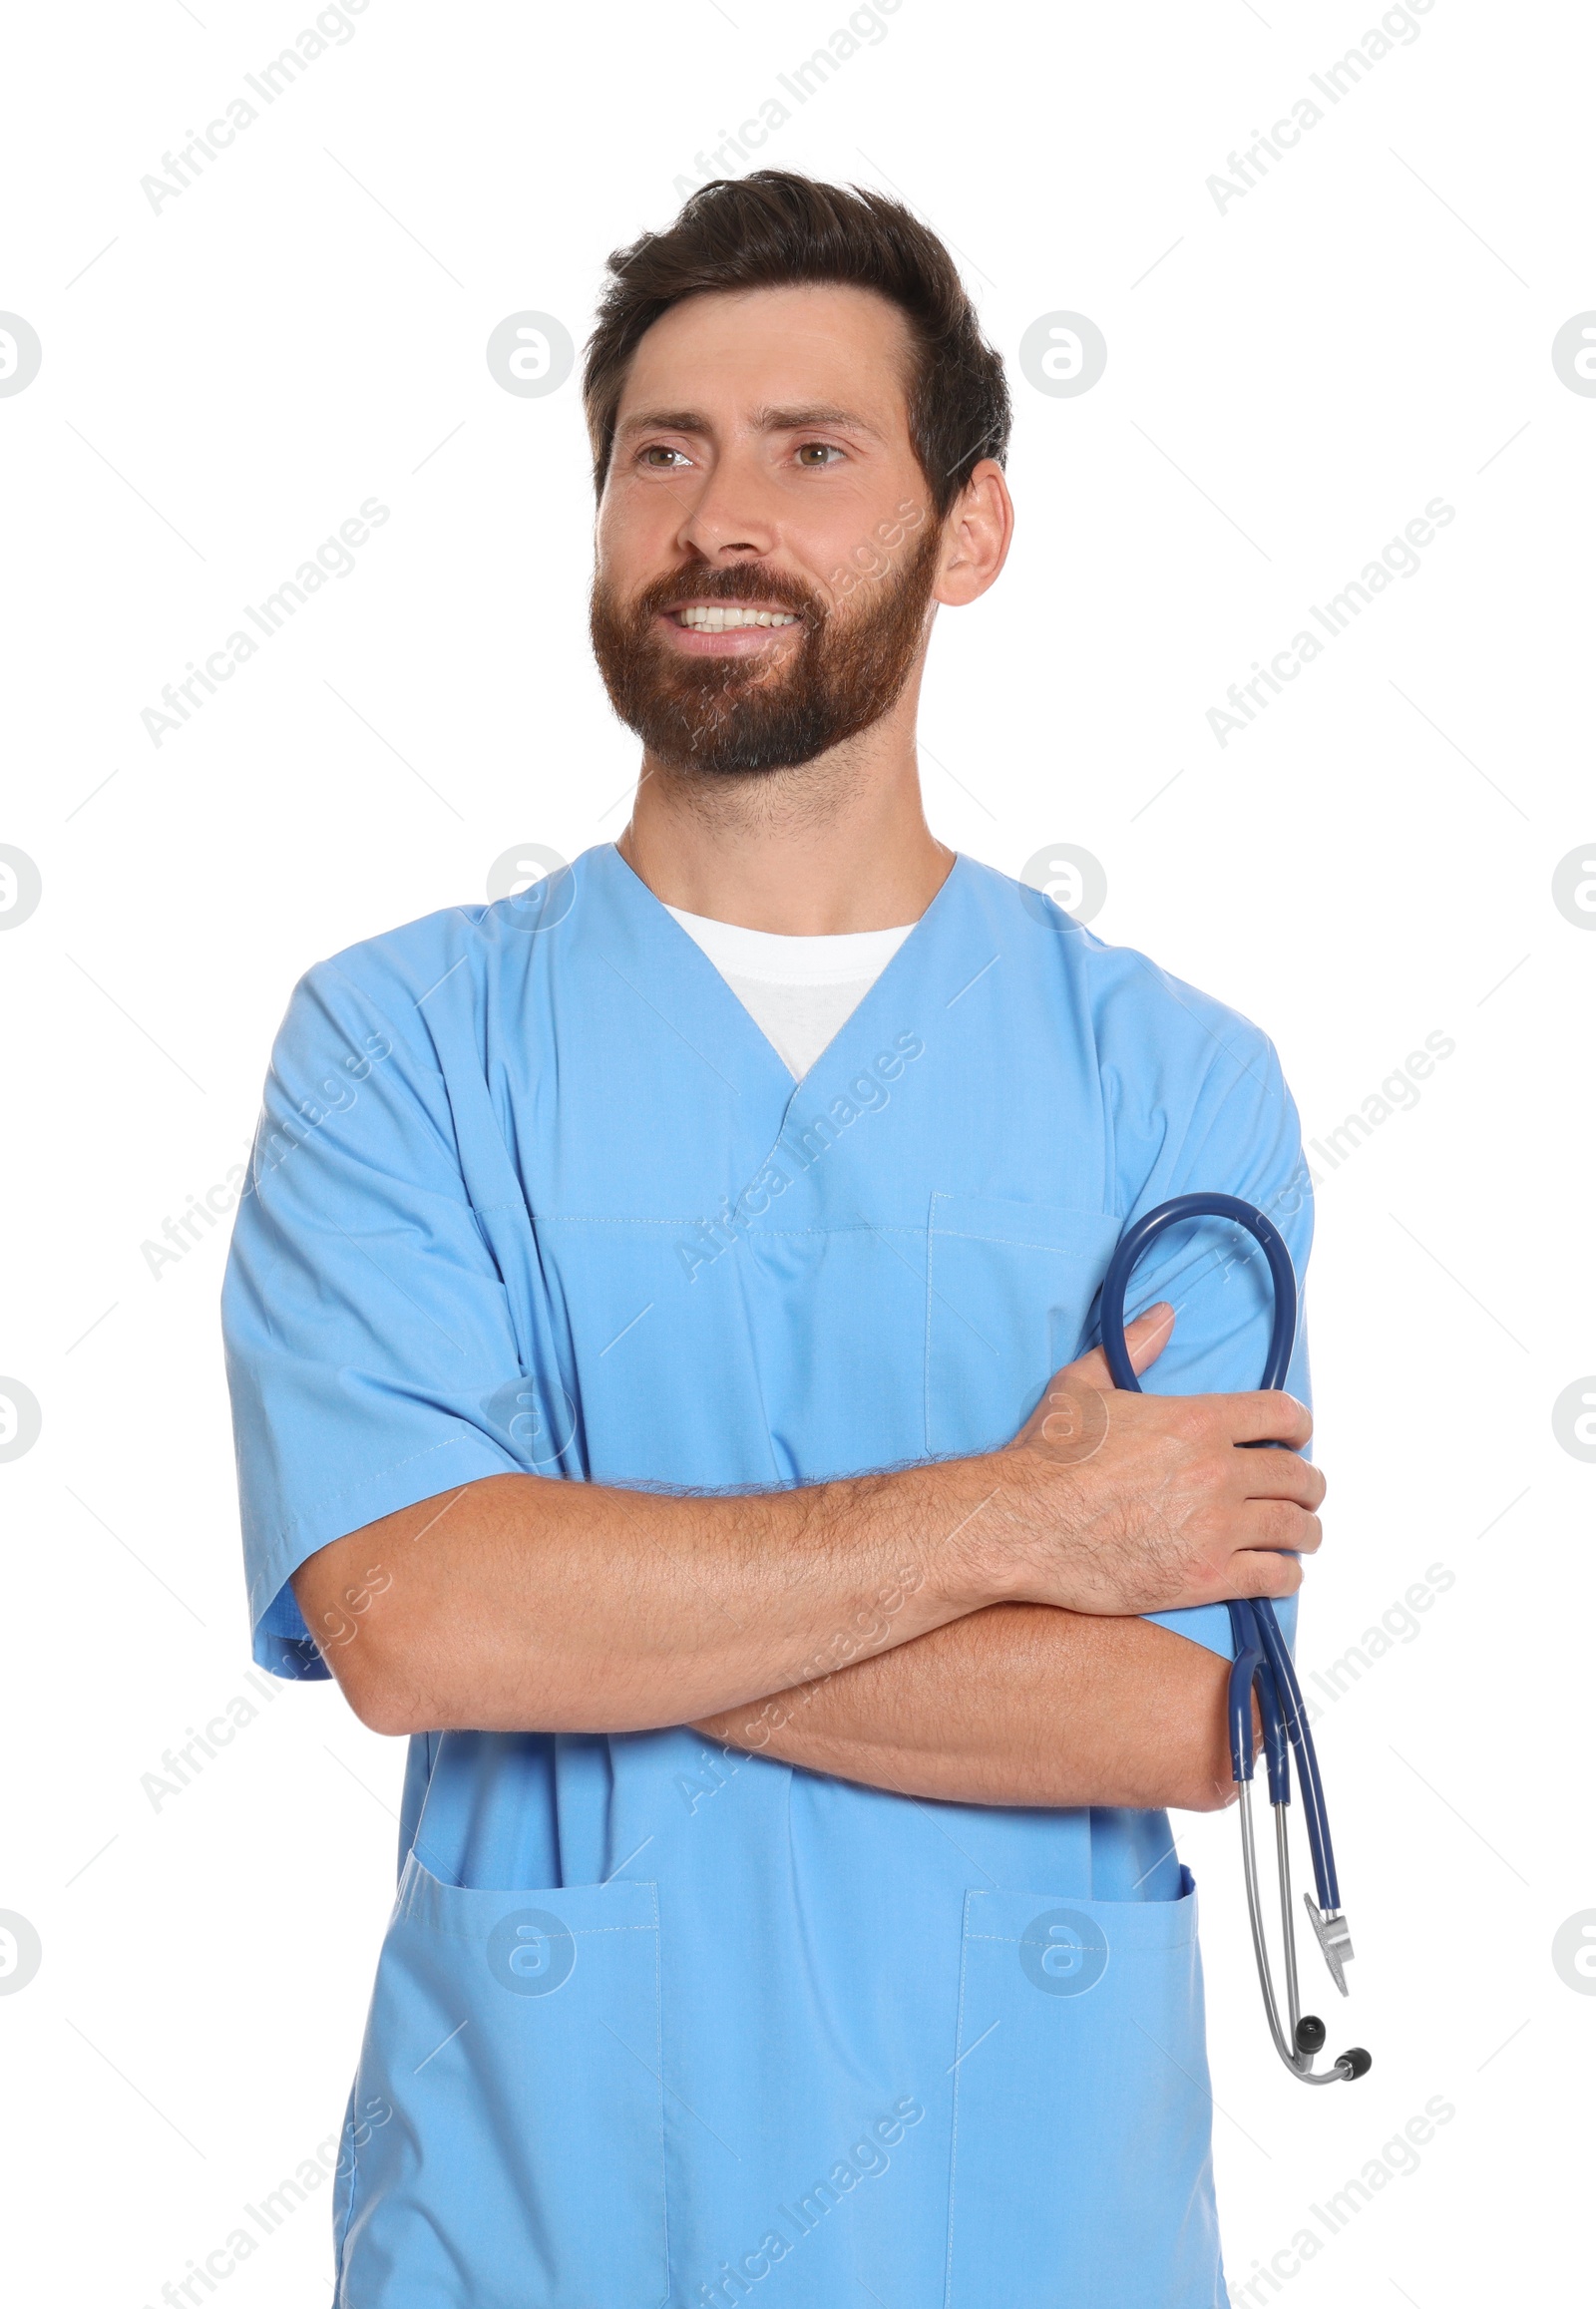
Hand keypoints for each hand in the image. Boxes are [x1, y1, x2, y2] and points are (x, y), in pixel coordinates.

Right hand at [980, 1304, 1324, 1616]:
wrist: (1022, 1524)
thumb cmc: (1046, 1460)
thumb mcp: (1083, 1386)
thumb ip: (1131, 1347)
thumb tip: (1161, 1316)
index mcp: (1196, 1421)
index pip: (1280, 1414)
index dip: (1298, 1424)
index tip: (1297, 1436)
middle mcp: (1216, 1471)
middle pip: (1296, 1475)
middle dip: (1308, 1482)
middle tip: (1306, 1490)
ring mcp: (1215, 1526)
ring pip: (1293, 1526)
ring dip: (1306, 1528)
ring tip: (1303, 1532)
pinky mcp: (1205, 1576)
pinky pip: (1273, 1575)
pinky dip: (1286, 1573)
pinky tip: (1281, 1571)